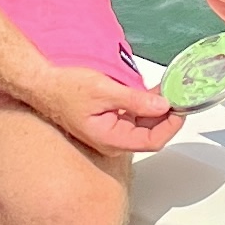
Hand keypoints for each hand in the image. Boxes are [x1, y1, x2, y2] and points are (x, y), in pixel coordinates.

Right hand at [25, 57, 181, 155]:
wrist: (43, 83)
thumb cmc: (66, 89)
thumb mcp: (104, 91)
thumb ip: (135, 100)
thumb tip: (163, 107)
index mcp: (110, 138)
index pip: (151, 141)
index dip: (170, 125)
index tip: (180, 107)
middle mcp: (112, 140)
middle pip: (150, 134)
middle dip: (166, 116)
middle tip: (178, 96)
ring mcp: (110, 132)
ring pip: (143, 126)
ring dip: (156, 110)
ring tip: (167, 91)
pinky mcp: (109, 122)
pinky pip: (133, 118)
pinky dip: (145, 106)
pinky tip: (151, 93)